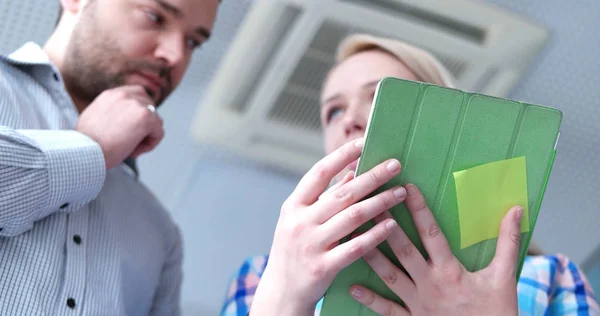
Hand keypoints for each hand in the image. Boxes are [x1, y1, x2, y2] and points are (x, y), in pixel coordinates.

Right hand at [75, 85, 163, 168]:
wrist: (84, 152)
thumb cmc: (87, 144)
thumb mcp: (95, 120)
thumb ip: (111, 114)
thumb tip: (124, 122)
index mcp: (110, 95)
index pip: (136, 94)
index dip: (137, 113)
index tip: (129, 129)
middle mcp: (124, 95)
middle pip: (150, 105)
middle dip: (145, 123)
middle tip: (130, 140)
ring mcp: (136, 104)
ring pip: (156, 120)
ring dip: (146, 136)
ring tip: (129, 147)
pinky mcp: (145, 117)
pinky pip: (159, 132)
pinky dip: (150, 144)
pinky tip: (134, 151)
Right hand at [251, 138, 407, 315]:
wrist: (281, 292)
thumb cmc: (295, 250)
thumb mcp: (299, 221)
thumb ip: (323, 198)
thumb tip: (352, 172)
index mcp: (293, 206)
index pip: (319, 173)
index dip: (342, 155)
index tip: (365, 142)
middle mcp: (300, 222)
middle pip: (343, 193)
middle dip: (372, 177)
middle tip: (395, 164)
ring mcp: (311, 244)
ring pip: (353, 217)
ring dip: (381, 202)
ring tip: (401, 192)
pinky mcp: (323, 267)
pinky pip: (355, 247)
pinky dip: (376, 234)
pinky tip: (393, 224)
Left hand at [350, 184, 522, 315]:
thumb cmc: (497, 313)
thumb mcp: (505, 277)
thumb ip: (508, 242)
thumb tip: (515, 210)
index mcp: (451, 271)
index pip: (432, 233)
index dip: (418, 209)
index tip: (406, 188)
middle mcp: (430, 284)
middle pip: (403, 250)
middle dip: (385, 227)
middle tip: (369, 205)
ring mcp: (419, 304)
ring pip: (390, 276)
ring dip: (371, 257)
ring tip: (352, 238)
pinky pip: (388, 311)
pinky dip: (371, 300)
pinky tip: (353, 288)